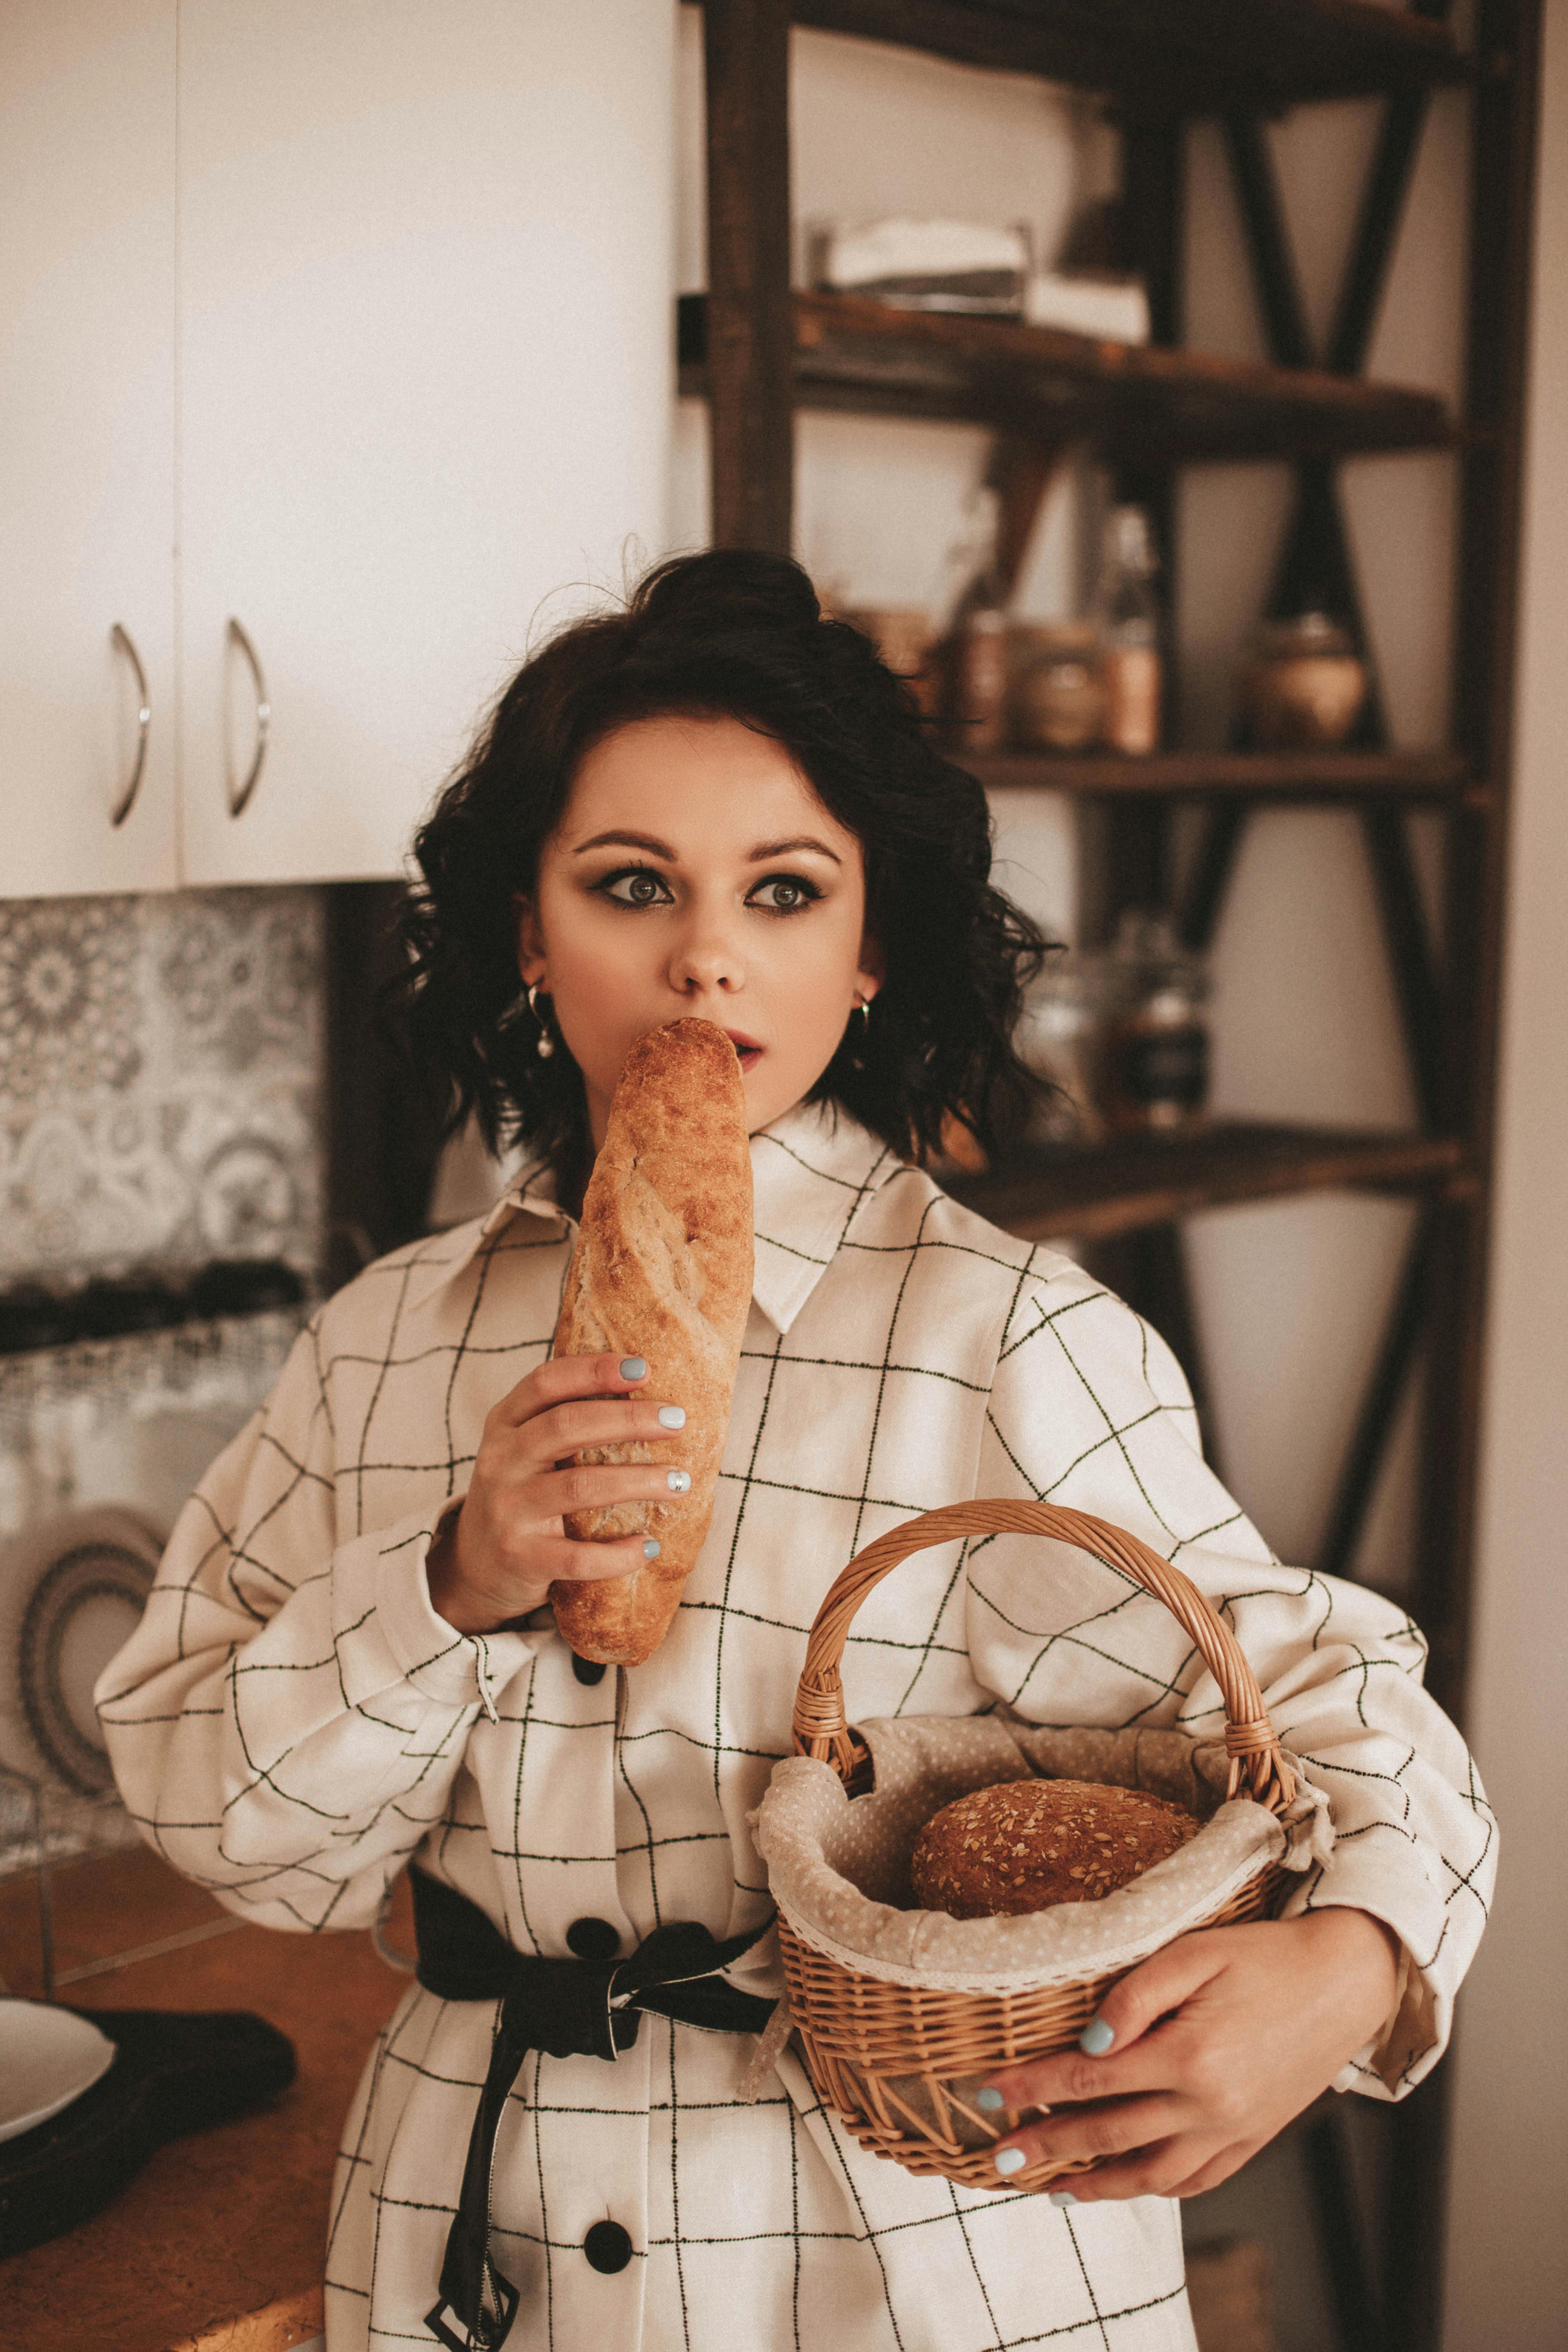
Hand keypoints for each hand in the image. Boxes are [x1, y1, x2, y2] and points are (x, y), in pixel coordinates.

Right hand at [426, 1353, 687, 1634]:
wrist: (475, 1567)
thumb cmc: (521, 1496)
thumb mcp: (525, 1451)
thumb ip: (564, 1421)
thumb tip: (646, 1393)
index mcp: (504, 1425)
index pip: (545, 1382)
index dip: (593, 1370)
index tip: (643, 1367)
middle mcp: (501, 1462)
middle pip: (566, 1426)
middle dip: (629, 1418)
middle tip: (677, 1420)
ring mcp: (508, 1510)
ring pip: (580, 1486)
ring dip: (638, 1481)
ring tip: (680, 1481)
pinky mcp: (521, 1558)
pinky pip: (579, 1557)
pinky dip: (620, 1554)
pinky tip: (649, 1544)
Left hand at [981, 1908, 1401, 2201]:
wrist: (1345, 1981)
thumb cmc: (1265, 1955)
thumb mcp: (1195, 1951)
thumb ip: (1135, 1994)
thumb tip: (1089, 2042)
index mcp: (1190, 2055)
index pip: (1089, 2081)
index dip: (1033, 2088)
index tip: (987, 2095)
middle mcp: (1211, 2105)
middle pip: (1109, 2135)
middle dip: (1047, 2148)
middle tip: (998, 2158)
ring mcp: (1234, 2130)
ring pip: (1150, 2174)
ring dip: (1096, 2185)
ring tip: (1051, 2188)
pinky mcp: (1254, 2138)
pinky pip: (1195, 2181)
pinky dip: (1154, 2187)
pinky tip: (1126, 2183)